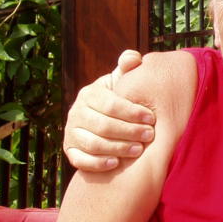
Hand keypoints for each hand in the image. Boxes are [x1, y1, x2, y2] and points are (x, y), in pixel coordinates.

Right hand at [63, 50, 154, 171]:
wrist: (100, 119)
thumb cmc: (118, 99)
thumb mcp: (121, 82)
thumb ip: (128, 68)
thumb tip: (133, 58)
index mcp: (89, 94)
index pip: (110, 104)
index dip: (132, 112)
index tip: (152, 118)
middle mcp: (76, 112)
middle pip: (103, 125)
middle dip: (129, 131)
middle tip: (150, 135)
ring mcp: (71, 132)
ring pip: (93, 143)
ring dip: (117, 148)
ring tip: (138, 150)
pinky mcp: (70, 150)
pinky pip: (79, 160)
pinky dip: (97, 163)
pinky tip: (116, 163)